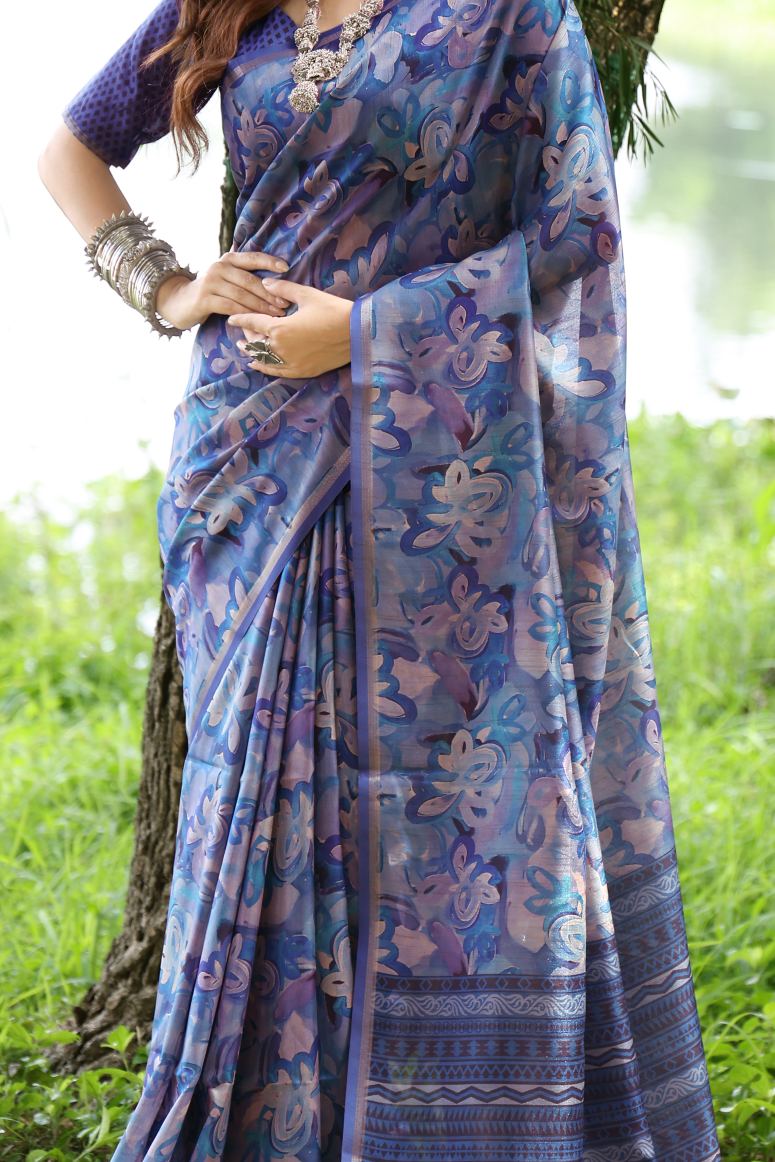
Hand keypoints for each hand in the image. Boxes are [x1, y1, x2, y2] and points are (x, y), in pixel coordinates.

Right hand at [154, 250, 292, 331]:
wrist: (180, 301)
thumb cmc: (211, 292)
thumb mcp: (226, 277)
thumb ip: (244, 274)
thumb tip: (274, 277)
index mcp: (228, 259)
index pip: (252, 257)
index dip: (269, 261)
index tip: (286, 268)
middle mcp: (219, 267)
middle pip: (250, 280)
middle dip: (269, 293)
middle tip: (285, 304)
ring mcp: (211, 282)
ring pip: (242, 295)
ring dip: (261, 307)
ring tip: (276, 315)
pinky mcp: (204, 299)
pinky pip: (230, 307)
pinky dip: (245, 314)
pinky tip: (256, 321)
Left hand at [228, 280, 352, 378]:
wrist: (357, 333)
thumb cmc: (333, 310)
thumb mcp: (307, 295)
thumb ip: (283, 289)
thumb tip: (266, 283)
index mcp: (280, 328)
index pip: (253, 323)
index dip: (241, 319)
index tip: (232, 317)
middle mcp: (281, 349)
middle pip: (255, 343)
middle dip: (247, 335)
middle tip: (242, 330)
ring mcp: (291, 363)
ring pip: (263, 359)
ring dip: (252, 353)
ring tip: (244, 348)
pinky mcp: (301, 371)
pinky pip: (276, 371)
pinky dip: (264, 367)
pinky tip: (258, 364)